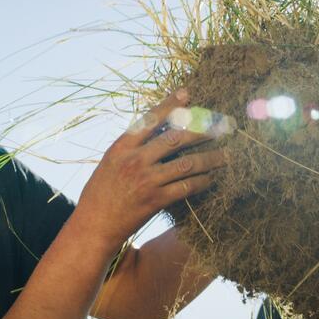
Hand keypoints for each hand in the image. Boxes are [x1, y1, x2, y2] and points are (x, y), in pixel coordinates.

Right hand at [75, 89, 228, 247]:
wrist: (93, 225)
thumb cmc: (100, 193)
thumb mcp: (110, 162)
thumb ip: (131, 147)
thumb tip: (157, 132)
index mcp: (122, 147)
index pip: (150, 119)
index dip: (170, 105)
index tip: (187, 93)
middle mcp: (135, 160)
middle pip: (176, 138)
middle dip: (202, 131)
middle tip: (221, 127)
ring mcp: (146, 180)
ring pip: (187, 163)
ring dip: (209, 158)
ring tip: (225, 156)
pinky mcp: (155, 200)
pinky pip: (186, 187)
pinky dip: (202, 182)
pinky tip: (211, 178)